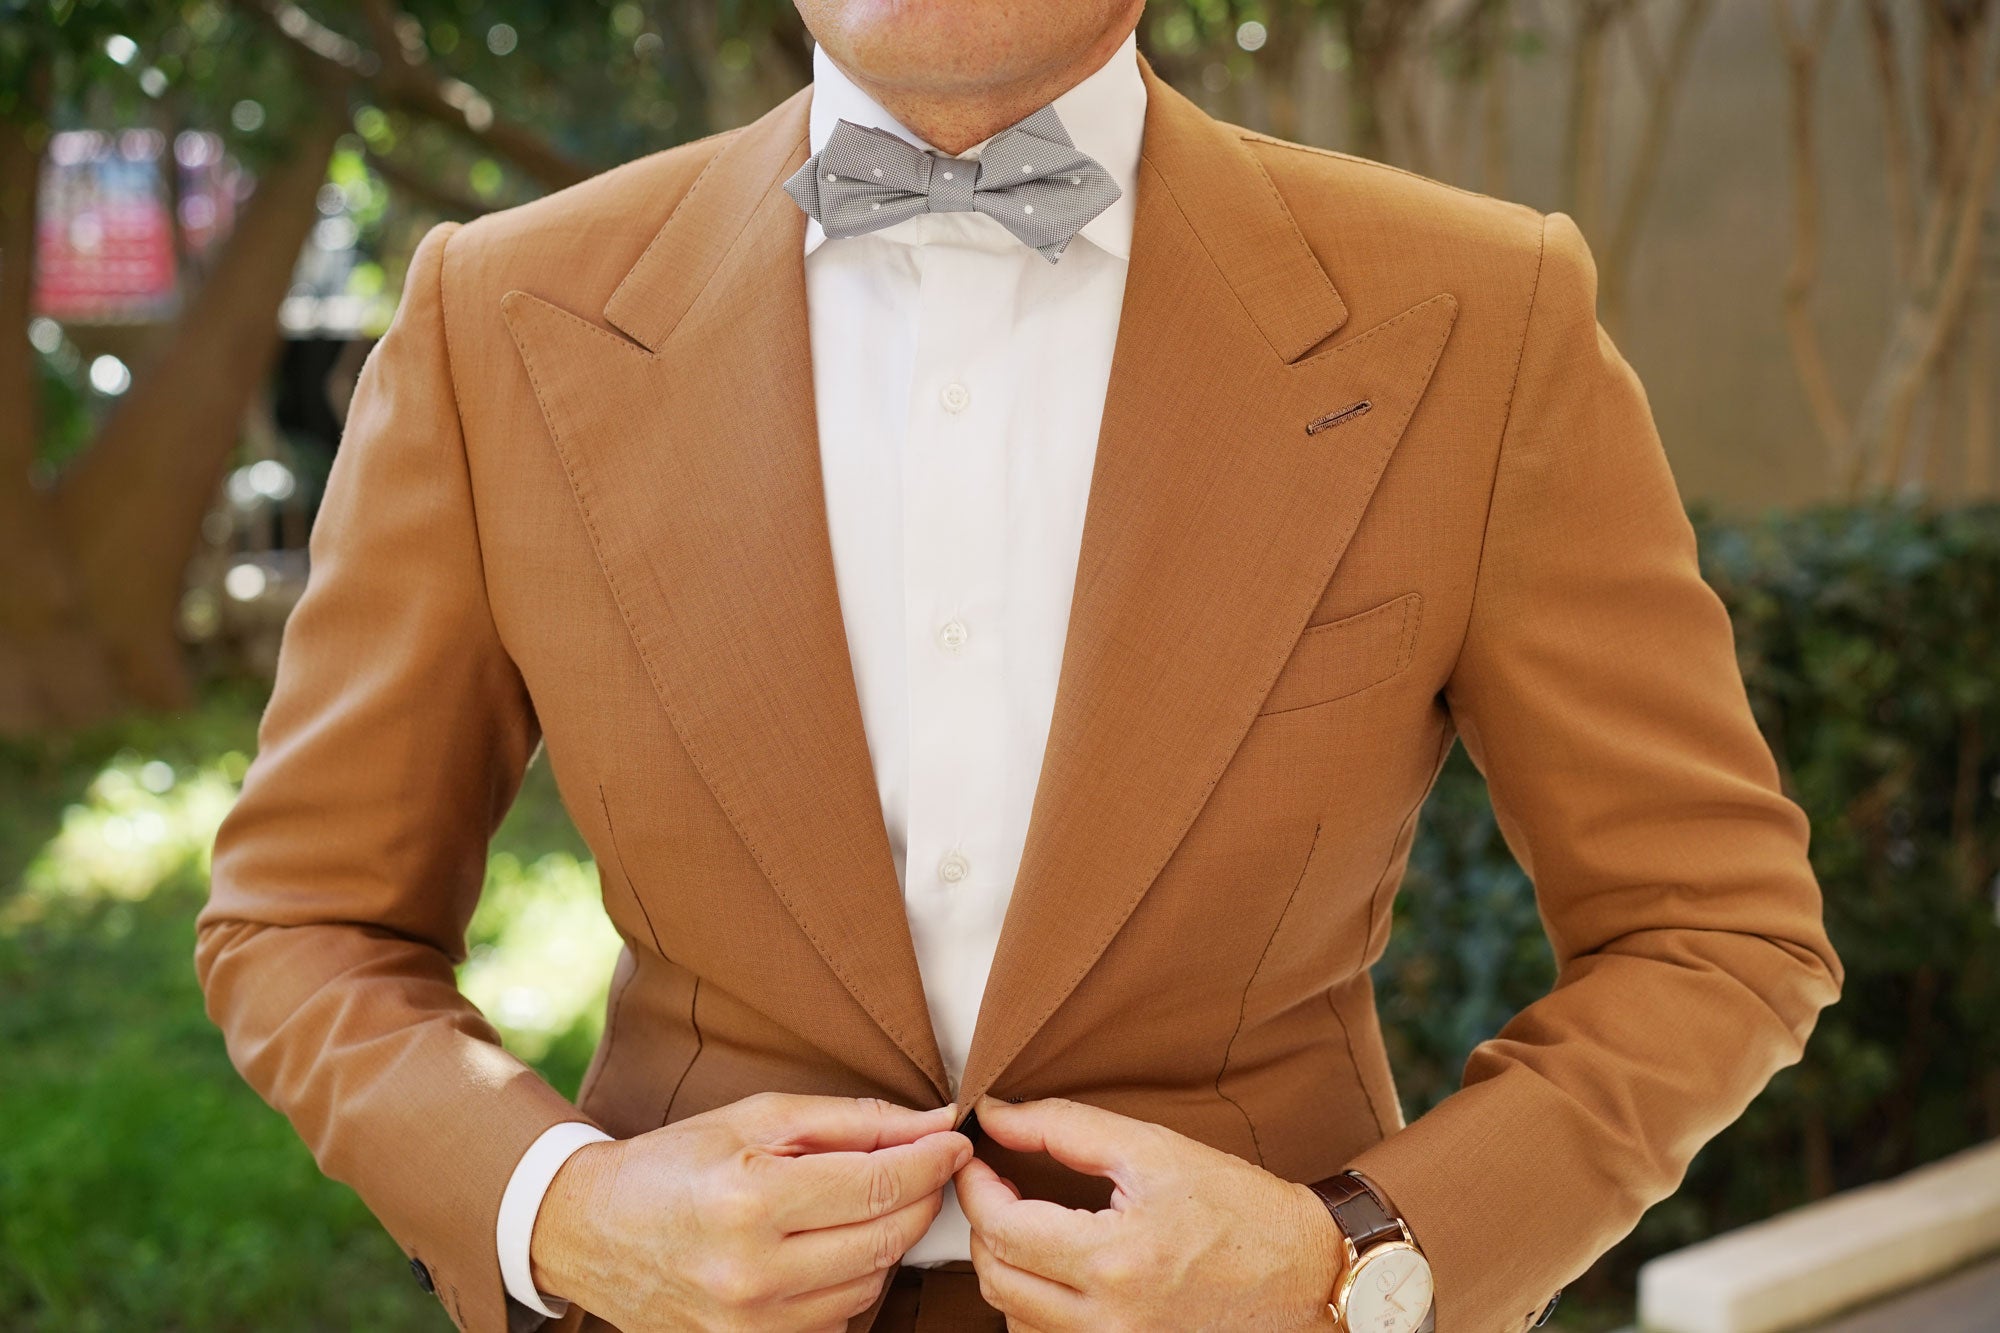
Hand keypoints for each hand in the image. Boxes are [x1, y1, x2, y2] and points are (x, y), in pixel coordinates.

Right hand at [530, 1092, 970, 1331]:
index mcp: (750, 1202)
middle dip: (920, 1196)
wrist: (594, 1232)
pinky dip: (853, 1278)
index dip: (930, 1160)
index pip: (876, 1185)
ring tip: (867, 1200)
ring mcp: (751, 1324)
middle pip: (884, 1240)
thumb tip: (933, 1122)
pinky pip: (839, 1317)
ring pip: (871, 1284)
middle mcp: (752, 1273)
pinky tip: (832, 1244)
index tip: (955, 1138)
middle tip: (926, 1164)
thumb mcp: (759, 1118)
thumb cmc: (679, 1163)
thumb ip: (852, 1121)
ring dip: (888, 1239)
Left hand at [955, 1096, 1340, 1331]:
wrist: (1306, 1273)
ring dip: (1006, 1265)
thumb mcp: (1153, 1148)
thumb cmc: (1239, 1207)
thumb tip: (996, 1114)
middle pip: (996, 1278)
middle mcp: (1110, 1320)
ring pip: (1013, 1315)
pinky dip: (1034, 1303)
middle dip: (983, 1224)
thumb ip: (1064, 1127)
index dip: (974, 1186)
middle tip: (996, 1184)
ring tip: (1027, 1222)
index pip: (1001, 1228)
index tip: (976, 1158)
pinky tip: (1056, 1266)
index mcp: (1115, 1259)